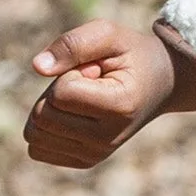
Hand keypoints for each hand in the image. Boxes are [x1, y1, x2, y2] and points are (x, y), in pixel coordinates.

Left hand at [25, 20, 179, 168]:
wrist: (161, 84)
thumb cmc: (130, 55)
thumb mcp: (109, 34)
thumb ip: (73, 43)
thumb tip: (38, 67)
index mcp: (119, 107)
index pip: (60, 94)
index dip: (70, 72)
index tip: (97, 70)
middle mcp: (108, 139)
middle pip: (42, 116)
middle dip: (55, 91)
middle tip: (87, 84)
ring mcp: (96, 155)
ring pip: (34, 134)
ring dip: (49, 108)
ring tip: (81, 98)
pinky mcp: (85, 161)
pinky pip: (37, 148)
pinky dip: (45, 128)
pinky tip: (74, 116)